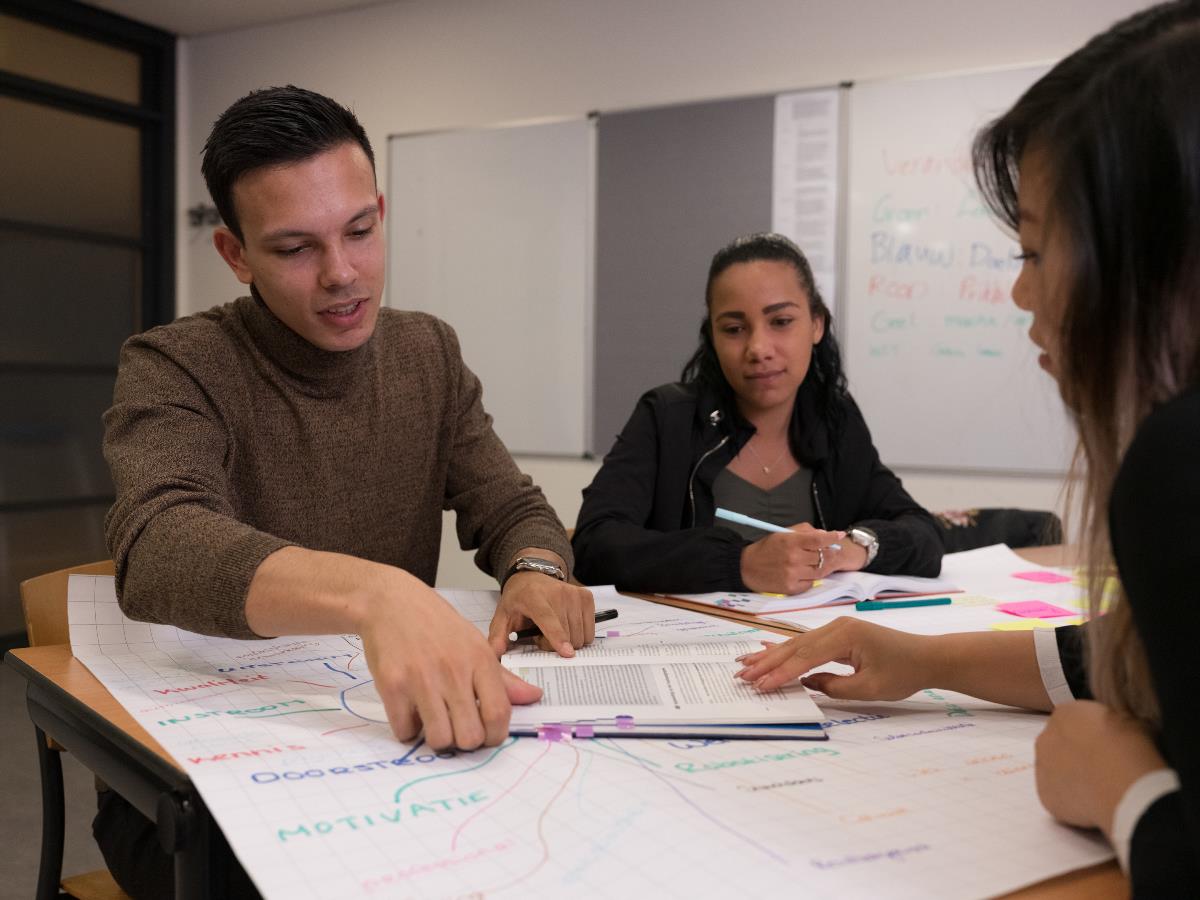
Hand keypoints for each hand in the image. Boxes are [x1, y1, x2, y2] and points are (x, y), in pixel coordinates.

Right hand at [358, 573, 541, 750]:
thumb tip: (534, 697)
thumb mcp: (475, 643)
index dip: (495, 736)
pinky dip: (407, 729)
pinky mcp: (392, 685)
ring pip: (439, 740)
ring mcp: (422, 679)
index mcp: (480, 660)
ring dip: (437, 739)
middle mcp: (454, 670)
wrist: (391, 602)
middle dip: (465, 742)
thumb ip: (503, 677)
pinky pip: (405, 731)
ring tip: (434, 721)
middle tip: (457, 729)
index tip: (486, 736)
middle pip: (470, 736)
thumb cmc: (437, 625)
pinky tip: (410, 710)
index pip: (499, 714)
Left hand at [488, 573, 594, 655]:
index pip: (548, 619)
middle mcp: (557, 593)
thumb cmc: (519, 599)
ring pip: (580, 636)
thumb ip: (497, 636)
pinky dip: (579, 634)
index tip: (567, 652)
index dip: (557, 637)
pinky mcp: (586, 597)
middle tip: (541, 636)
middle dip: (554, 645)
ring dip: (567, 641)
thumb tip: (495, 654)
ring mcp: (574, 594)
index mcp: (534, 597)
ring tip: (552, 629)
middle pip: (567, 634)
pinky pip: (589, 631)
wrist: (533, 576)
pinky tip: (565, 625)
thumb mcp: (503, 615)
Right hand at [734, 616, 933, 697]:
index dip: (781, 673)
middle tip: (742, 675)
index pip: (804, 657)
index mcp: (844, 636)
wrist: (927, 657)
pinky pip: (808, 644)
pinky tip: (770, 653)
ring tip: (746, 665)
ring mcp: (837, 628)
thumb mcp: (869, 688)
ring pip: (798, 644)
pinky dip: (788, 652)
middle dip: (767, 662)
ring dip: (772, 656)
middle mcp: (836, 627)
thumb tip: (807, 683)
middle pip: (795, 646)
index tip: (760, 686)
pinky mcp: (839, 635)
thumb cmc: (903, 672)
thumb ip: (834, 686)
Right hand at [740, 524, 845, 593]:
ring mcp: (793, 575)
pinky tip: (804, 572)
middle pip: (823, 556)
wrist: (746, 567)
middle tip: (830, 550)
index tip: (839, 535)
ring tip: (816, 561)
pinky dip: (811, 577)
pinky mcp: (791, 588)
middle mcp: (793, 558)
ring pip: (820, 571)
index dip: (832, 537)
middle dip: (830, 552)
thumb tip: (825, 534)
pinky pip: (811, 583)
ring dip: (823, 566)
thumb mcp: (782, 533)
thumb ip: (804, 531)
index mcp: (791, 542)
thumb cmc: (766, 548)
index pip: (819, 539)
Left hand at [1035, 700, 1165, 837]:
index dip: (1092, 733)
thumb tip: (1117, 729)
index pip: (1073, 719)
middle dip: (1077, 753)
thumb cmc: (1132, 749)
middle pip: (1060, 744)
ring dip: (1071, 776)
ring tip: (1099, 787)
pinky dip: (1071, 799)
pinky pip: (1057, 795)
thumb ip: (1114, 721)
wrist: (1125, 787)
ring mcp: (1042, 768)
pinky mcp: (1045, 795)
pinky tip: (1093, 803)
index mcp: (1065, 714)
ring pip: (1055, 770)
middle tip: (1102, 766)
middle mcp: (1046, 738)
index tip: (1107, 743)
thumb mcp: (1131, 721)